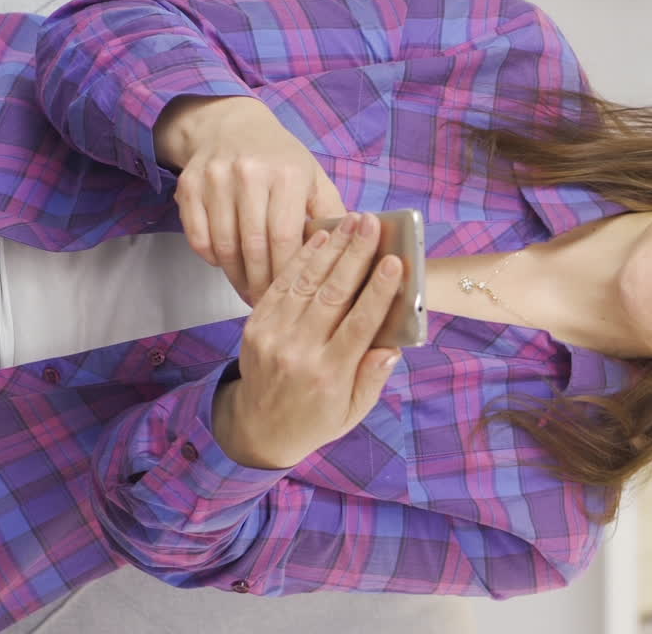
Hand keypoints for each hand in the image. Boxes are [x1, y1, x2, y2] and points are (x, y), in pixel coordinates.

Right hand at [154, 95, 347, 304]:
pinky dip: (212, 258)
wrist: (231, 124)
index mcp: (287, 175)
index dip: (287, 273)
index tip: (292, 297)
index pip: (286, 237)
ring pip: (223, 245)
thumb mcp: (315, 178)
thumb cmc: (281, 159)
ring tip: (249, 292)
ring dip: (236, 276)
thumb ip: (332, 215)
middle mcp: (248, 174)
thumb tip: (354, 253)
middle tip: (268, 304)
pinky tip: (227, 266)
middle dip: (261, 282)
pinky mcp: (188, 186)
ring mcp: (214, 179)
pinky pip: (197, 237)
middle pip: (252, 246)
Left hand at [212, 212, 402, 469]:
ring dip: (332, 248)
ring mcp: (274, 337)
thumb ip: (374, 377)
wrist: (259, 430)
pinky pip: (281, 285)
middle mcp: (300, 353)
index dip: (378, 291)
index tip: (395, 262)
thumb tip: (392, 346)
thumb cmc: (317, 418)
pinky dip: (302, 258)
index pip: (359, 325)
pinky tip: (321, 237)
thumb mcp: (355, 410)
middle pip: (333, 295)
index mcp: (330, 375)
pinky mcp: (256, 326)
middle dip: (356, 255)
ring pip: (307, 283)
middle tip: (374, 225)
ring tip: (353, 221)